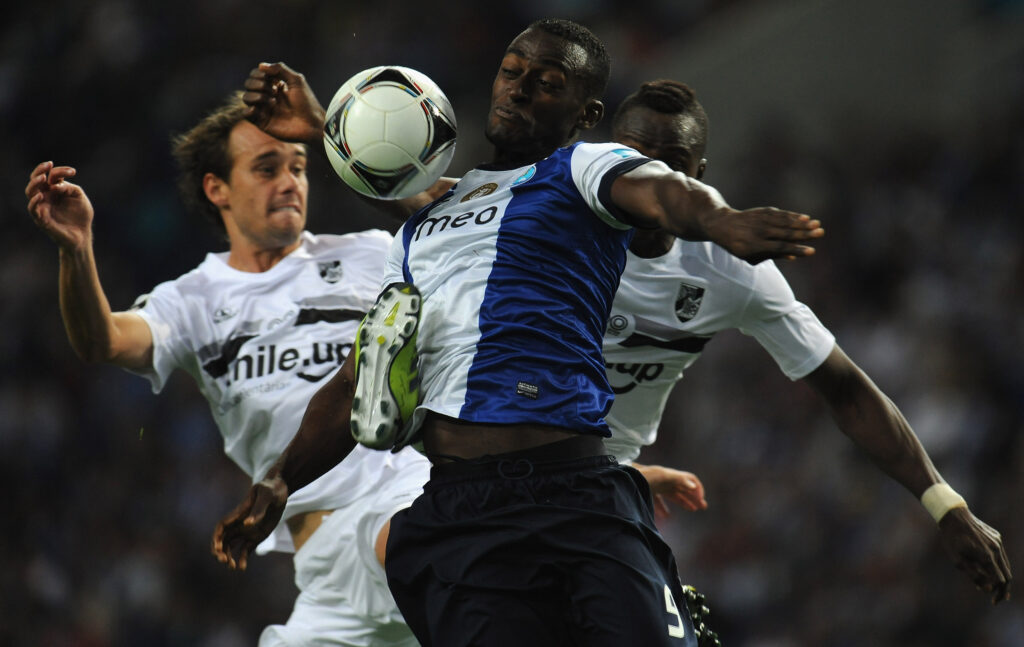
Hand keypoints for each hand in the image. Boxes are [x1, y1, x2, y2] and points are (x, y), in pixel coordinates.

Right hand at [26, 161, 93, 250]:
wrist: (82, 235)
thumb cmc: (81, 215)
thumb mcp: (80, 198)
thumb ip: (70, 188)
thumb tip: (55, 185)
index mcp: (55, 189)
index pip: (53, 175)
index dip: (60, 171)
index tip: (73, 171)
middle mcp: (46, 196)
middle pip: (36, 180)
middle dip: (40, 170)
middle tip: (49, 165)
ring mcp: (42, 206)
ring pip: (30, 192)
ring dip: (35, 183)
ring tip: (43, 178)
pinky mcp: (41, 219)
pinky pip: (33, 209)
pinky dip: (34, 202)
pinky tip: (41, 196)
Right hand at [211, 475, 288, 570]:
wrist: (281, 490)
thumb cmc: (272, 489)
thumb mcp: (267, 496)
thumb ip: (258, 509)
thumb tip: (247, 524)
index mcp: (239, 513)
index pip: (222, 527)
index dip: (217, 538)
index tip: (217, 548)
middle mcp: (239, 524)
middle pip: (223, 539)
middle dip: (220, 551)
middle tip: (224, 561)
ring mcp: (247, 531)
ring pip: (231, 547)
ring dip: (228, 557)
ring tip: (233, 567)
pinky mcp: (255, 536)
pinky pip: (245, 550)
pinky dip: (242, 559)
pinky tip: (242, 568)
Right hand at [242, 61, 326, 142]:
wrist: (312, 124)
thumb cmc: (307, 103)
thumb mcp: (296, 80)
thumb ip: (280, 69)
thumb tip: (260, 65)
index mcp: (274, 85)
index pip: (256, 75)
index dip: (260, 74)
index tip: (275, 80)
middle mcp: (267, 96)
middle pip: (248, 84)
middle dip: (258, 84)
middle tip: (274, 92)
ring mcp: (264, 109)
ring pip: (246, 97)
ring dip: (255, 96)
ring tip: (272, 101)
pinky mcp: (262, 122)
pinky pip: (246, 114)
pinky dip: (248, 110)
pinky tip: (257, 109)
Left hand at [636, 464, 707, 518]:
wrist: (622, 478)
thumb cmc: (642, 475)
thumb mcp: (661, 476)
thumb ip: (678, 480)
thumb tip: (693, 486)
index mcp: (671, 475)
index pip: (690, 479)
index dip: (697, 488)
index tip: (700, 501)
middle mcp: (666, 480)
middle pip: (684, 488)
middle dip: (694, 497)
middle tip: (703, 507)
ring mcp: (657, 486)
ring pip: (674, 495)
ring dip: (684, 502)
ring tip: (693, 509)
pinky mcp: (648, 492)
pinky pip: (659, 502)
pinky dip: (664, 509)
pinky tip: (667, 516)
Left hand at [706, 207, 823, 263]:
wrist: (721, 224)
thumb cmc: (738, 245)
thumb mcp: (749, 256)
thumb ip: (770, 255)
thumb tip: (792, 256)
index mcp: (754, 246)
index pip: (779, 248)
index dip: (796, 249)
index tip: (812, 251)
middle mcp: (759, 232)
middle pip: (785, 233)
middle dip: (804, 233)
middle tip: (820, 233)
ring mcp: (761, 220)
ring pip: (784, 221)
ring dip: (802, 223)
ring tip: (816, 224)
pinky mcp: (763, 211)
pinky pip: (780, 214)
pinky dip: (792, 215)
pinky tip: (805, 217)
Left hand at [937, 507, 1011, 603]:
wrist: (953, 515)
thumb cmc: (951, 539)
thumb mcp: (957, 560)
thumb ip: (973, 575)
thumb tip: (987, 589)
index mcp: (987, 556)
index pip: (1000, 581)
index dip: (998, 593)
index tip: (993, 601)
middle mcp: (996, 549)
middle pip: (1007, 574)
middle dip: (1003, 589)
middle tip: (997, 600)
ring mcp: (998, 542)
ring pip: (1006, 565)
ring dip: (1001, 577)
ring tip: (993, 587)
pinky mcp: (997, 537)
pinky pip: (1000, 554)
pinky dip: (997, 564)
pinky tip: (988, 570)